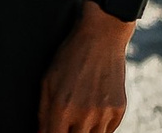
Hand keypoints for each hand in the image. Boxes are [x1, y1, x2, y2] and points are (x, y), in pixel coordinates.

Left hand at [37, 3, 130, 132]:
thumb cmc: (69, 58)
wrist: (101, 39)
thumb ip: (44, 111)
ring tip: (79, 116)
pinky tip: (93, 110)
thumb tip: (42, 132)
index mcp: (62, 107)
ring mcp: (104, 114)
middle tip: (65, 123)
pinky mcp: (119, 111)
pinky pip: (108, 130)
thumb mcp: (48, 81)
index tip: (49, 130)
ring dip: (85, 131)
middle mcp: (84, 114)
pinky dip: (100, 126)